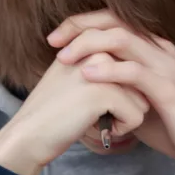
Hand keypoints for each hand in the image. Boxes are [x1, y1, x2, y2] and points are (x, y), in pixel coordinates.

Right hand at [0, 53, 149, 174]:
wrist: (29, 133)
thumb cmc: (57, 112)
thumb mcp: (81, 79)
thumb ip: (109, 69)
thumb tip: (145, 77)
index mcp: (92, 41)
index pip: (133, 70)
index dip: (120, 95)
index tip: (89, 100)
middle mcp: (99, 48)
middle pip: (141, 86)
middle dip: (124, 106)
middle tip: (89, 111)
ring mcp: (103, 68)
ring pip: (142, 102)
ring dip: (122, 119)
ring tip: (91, 117)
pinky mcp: (105, 91)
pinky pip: (136, 117)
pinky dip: (120, 130)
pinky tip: (94, 126)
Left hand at [49, 11, 174, 172]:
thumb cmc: (170, 126)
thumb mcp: (137, 99)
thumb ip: (116, 86)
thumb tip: (84, 85)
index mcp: (153, 48)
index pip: (114, 22)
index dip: (82, 24)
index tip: (56, 40)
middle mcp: (160, 50)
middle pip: (114, 23)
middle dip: (79, 28)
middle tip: (54, 42)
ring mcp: (166, 67)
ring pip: (122, 40)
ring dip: (89, 45)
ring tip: (64, 57)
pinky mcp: (168, 89)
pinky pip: (134, 72)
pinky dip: (108, 71)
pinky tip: (87, 75)